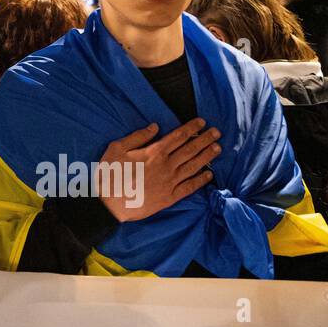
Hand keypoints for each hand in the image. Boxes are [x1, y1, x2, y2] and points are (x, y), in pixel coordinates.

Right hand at [97, 119, 219, 221]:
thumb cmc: (111, 174)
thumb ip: (137, 137)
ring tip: (218, 148)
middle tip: (217, 132)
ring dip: (207, 156)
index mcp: (154, 152)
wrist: (110, 204)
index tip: (202, 122)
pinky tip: (209, 175)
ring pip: (193, 167)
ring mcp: (169, 182)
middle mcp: (166, 166)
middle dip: (205, 139)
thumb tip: (155, 127)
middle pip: (190, 150)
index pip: (178, 136)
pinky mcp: (169, 197)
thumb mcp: (117, 148)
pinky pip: (189, 187)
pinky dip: (200, 181)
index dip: (191, 128)